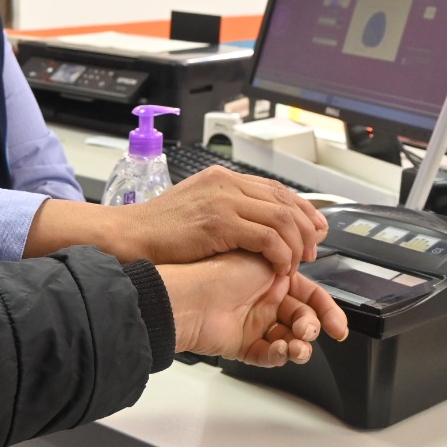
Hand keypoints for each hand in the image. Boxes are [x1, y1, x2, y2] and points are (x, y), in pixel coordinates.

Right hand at [113, 167, 327, 272]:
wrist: (130, 235)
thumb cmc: (159, 231)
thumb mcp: (198, 211)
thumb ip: (229, 213)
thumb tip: (257, 229)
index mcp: (222, 179)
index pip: (276, 190)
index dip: (303, 210)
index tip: (316, 228)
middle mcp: (226, 184)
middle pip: (285, 201)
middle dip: (306, 228)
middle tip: (312, 251)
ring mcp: (223, 200)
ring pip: (281, 218)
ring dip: (296, 244)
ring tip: (296, 264)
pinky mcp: (219, 222)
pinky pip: (266, 237)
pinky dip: (280, 254)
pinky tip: (279, 267)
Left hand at [157, 252, 348, 366]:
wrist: (193, 297)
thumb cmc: (223, 272)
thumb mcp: (267, 255)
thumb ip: (294, 257)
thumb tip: (317, 248)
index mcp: (273, 277)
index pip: (310, 296)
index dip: (327, 311)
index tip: (338, 326)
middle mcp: (264, 299)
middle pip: (302, 320)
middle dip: (312, 328)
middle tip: (310, 331)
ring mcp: (253, 323)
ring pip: (288, 340)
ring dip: (298, 346)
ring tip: (297, 346)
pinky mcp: (241, 344)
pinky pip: (267, 354)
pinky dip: (278, 354)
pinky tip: (281, 349)